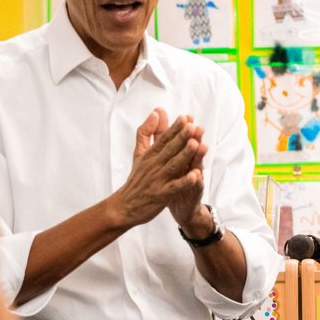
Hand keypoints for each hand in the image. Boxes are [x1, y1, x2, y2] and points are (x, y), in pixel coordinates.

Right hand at [112, 109, 207, 228]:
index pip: (164, 139)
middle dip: (181, 137)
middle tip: (192, 125)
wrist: (124, 206)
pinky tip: (195, 176)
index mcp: (150, 155)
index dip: (175, 128)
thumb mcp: (139, 153)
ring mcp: (158, 180)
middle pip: (169, 149)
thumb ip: (147, 133)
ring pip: (173, 165)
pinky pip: (174, 187)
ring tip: (195, 144)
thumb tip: (155, 113)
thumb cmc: (136, 179)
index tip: (186, 117)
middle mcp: (154, 165)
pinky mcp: (161, 195)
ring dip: (184, 155)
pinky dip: (184, 182)